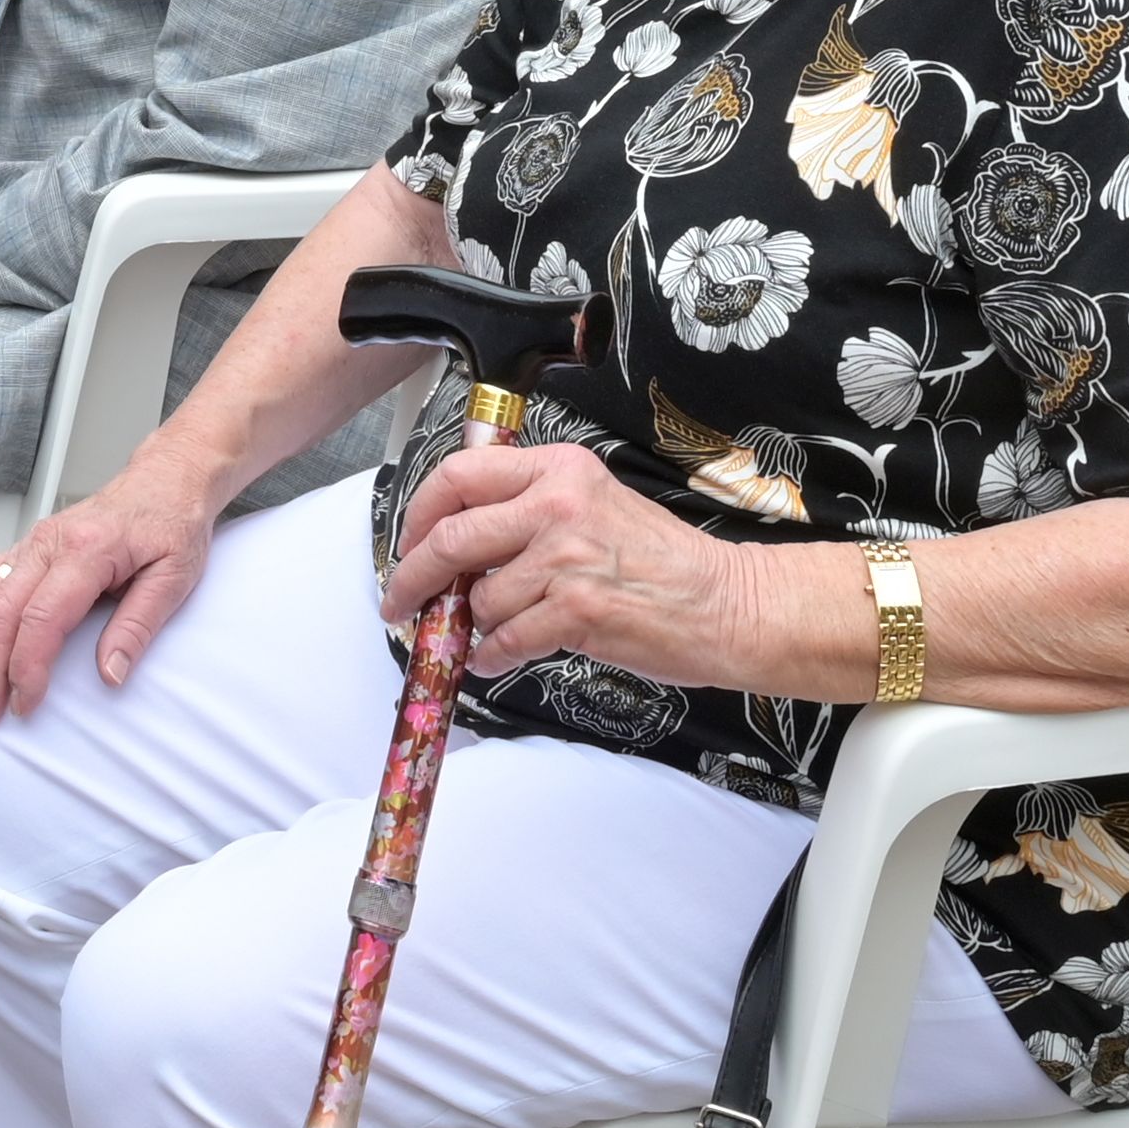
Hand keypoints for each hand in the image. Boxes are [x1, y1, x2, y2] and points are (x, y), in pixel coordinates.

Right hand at [0, 459, 217, 722]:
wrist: (166, 479)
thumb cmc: (172, 522)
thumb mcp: (175, 576)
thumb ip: (140, 625)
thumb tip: (111, 673)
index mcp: (87, 551)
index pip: (42, 618)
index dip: (27, 667)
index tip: (24, 703)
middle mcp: (50, 544)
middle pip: (0, 612)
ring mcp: (33, 543)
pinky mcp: (28, 546)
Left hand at [383, 440, 753, 683]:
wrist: (728, 604)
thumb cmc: (662, 560)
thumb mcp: (594, 503)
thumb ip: (529, 509)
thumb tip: (457, 539)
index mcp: (557, 469)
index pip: (459, 475)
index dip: (419, 513)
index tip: (408, 541)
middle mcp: (557, 505)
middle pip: (452, 537)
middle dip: (413, 576)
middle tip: (400, 600)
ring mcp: (566, 559)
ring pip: (479, 597)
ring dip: (470, 625)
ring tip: (481, 634)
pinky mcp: (577, 611)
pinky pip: (506, 639)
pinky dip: (491, 655)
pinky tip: (495, 658)